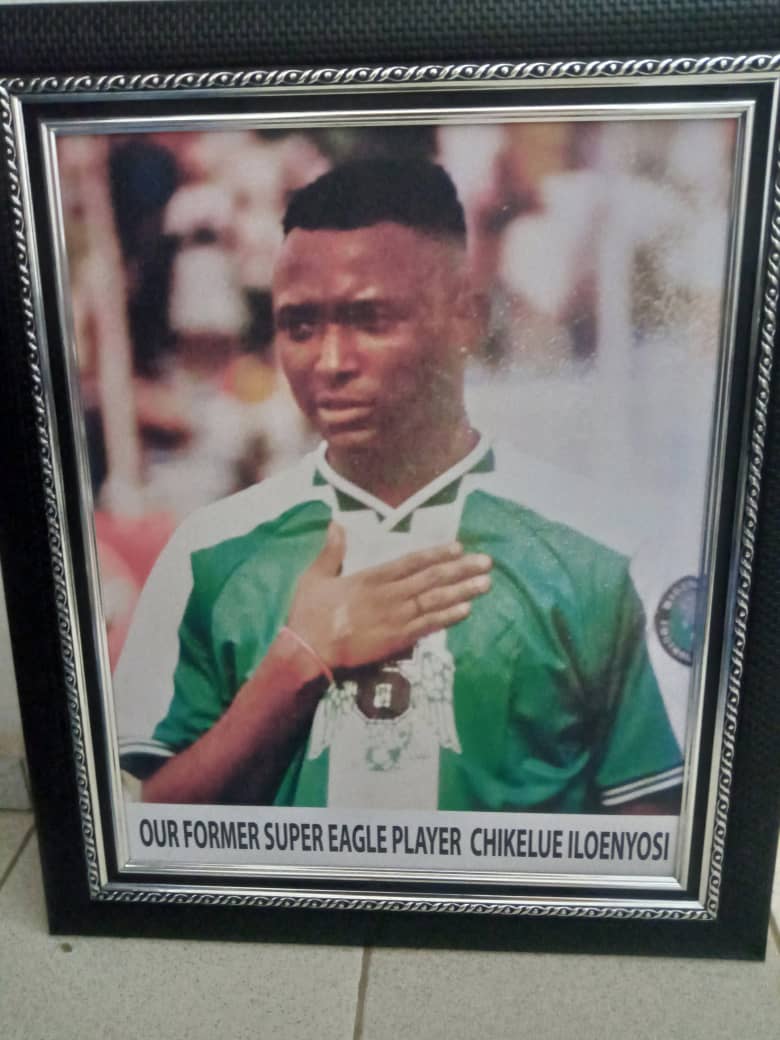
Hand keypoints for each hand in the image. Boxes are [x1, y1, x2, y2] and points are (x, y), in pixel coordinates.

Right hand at [286, 523, 491, 670]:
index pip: (411, 562)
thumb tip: (337, 523)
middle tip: (487, 563)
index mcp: (371, 577)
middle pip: (431, 579)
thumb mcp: (315, 576)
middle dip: (461, 570)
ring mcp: (396, 618)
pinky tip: (466, 610)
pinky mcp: (397, 640)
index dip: (436, 554)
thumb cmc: (310, 613)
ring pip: (435, 601)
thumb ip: (331, 551)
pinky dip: (448, 618)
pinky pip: (428, 626)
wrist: (309, 651)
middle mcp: (389, 595)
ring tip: (485, 584)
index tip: (459, 547)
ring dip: (462, 592)